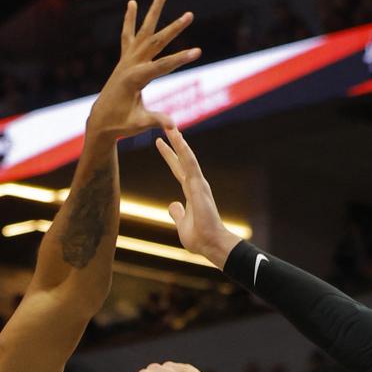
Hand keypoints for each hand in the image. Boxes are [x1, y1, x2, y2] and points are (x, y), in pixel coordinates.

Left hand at [86, 0, 199, 140]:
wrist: (100, 121)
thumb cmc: (121, 124)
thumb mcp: (139, 124)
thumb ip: (156, 120)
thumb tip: (173, 126)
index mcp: (134, 79)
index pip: (162, 66)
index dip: (180, 59)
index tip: (199, 51)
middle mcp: (130, 65)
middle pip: (155, 42)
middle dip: (174, 29)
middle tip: (190, 15)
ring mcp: (126, 60)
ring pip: (143, 32)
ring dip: (153, 12)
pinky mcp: (124, 60)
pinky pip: (127, 35)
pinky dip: (130, 20)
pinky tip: (132, 4)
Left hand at [156, 126, 239, 265]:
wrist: (211, 244)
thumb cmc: (199, 237)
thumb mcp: (181, 223)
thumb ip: (177, 213)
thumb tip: (172, 205)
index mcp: (190, 192)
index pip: (177, 169)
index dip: (169, 156)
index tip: (160, 143)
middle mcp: (195, 185)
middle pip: (182, 159)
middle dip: (174, 143)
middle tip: (165, 126)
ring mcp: (198, 184)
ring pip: (187, 158)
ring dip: (179, 142)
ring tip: (170, 127)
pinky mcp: (200, 187)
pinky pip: (191, 166)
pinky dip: (185, 152)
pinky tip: (179, 141)